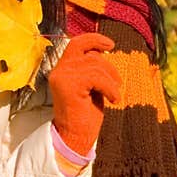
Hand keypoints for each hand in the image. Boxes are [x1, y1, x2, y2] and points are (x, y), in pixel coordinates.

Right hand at [49, 32, 120, 154]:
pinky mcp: (69, 86)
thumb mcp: (91, 86)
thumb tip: (103, 51)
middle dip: (109, 67)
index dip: (94, 39)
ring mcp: (62, 77)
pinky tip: (113, 100)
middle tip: (117, 83)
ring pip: (95, 65)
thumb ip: (92, 69)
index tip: (110, 44)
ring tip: (113, 95)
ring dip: (111, 80)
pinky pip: (97, 77)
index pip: (76, 43)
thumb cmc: (85, 114)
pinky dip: (110, 88)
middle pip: (89, 54)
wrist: (75, 137)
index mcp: (62, 69)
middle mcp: (59, 71)